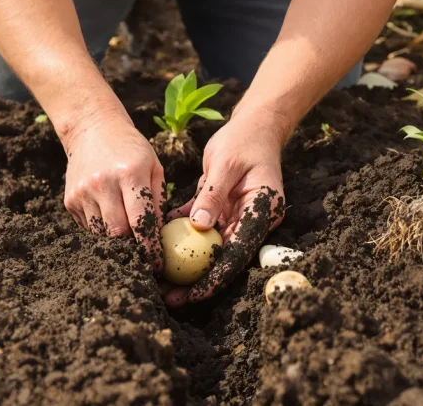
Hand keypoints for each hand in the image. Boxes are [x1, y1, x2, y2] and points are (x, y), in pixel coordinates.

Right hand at [63, 119, 165, 272]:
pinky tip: (110, 222)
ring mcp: (82, 193)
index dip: (150, 247)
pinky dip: (101, 231)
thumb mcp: (154, 167)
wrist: (92, 130)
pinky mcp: (70, 200)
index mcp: (129, 174)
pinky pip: (88, 227)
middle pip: (118, 232)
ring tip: (128, 243)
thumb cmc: (131, 150)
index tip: (158, 262)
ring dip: (116, 242)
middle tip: (145, 259)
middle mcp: (102, 184)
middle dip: (133, 249)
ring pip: (101, 234)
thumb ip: (158, 201)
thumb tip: (159, 236)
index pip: (141, 221)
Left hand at [163, 120, 285, 306]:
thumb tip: (198, 226)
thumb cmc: (244, 139)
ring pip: (211, 248)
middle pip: (224, 258)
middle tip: (169, 296)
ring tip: (160, 280)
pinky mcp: (223, 210)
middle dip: (197, 280)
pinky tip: (159, 245)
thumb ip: (213, 195)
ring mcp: (238, 217)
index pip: (238, 252)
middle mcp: (253, 220)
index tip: (193, 294)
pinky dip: (181, 235)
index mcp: (263, 212)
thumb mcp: (226, 163)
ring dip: (187, 264)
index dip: (216, 277)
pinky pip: (201, 228)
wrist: (255, 126)